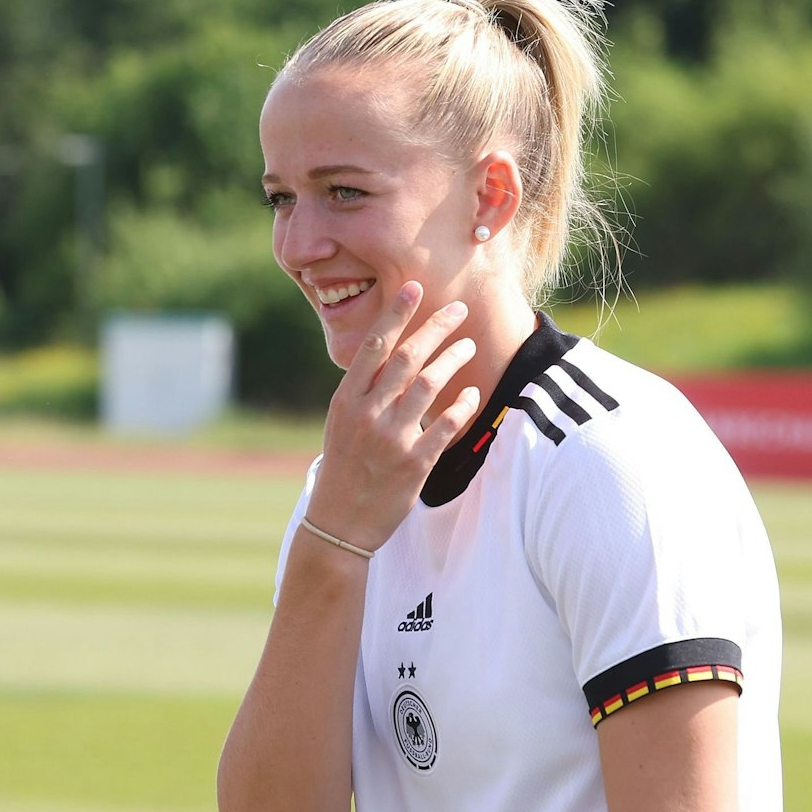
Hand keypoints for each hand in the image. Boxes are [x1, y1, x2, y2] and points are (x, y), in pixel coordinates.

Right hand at [306, 281, 481, 551]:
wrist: (339, 522)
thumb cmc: (343, 469)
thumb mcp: (341, 425)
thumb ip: (363, 393)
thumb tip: (389, 356)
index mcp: (346, 401)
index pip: (374, 347)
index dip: (395, 314)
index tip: (414, 288)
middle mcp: (367, 415)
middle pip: (407, 358)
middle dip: (436, 328)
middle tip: (458, 311)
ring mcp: (391, 439)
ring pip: (429, 385)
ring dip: (453, 359)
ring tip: (469, 346)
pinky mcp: (414, 463)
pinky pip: (446, 425)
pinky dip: (461, 405)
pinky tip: (471, 392)